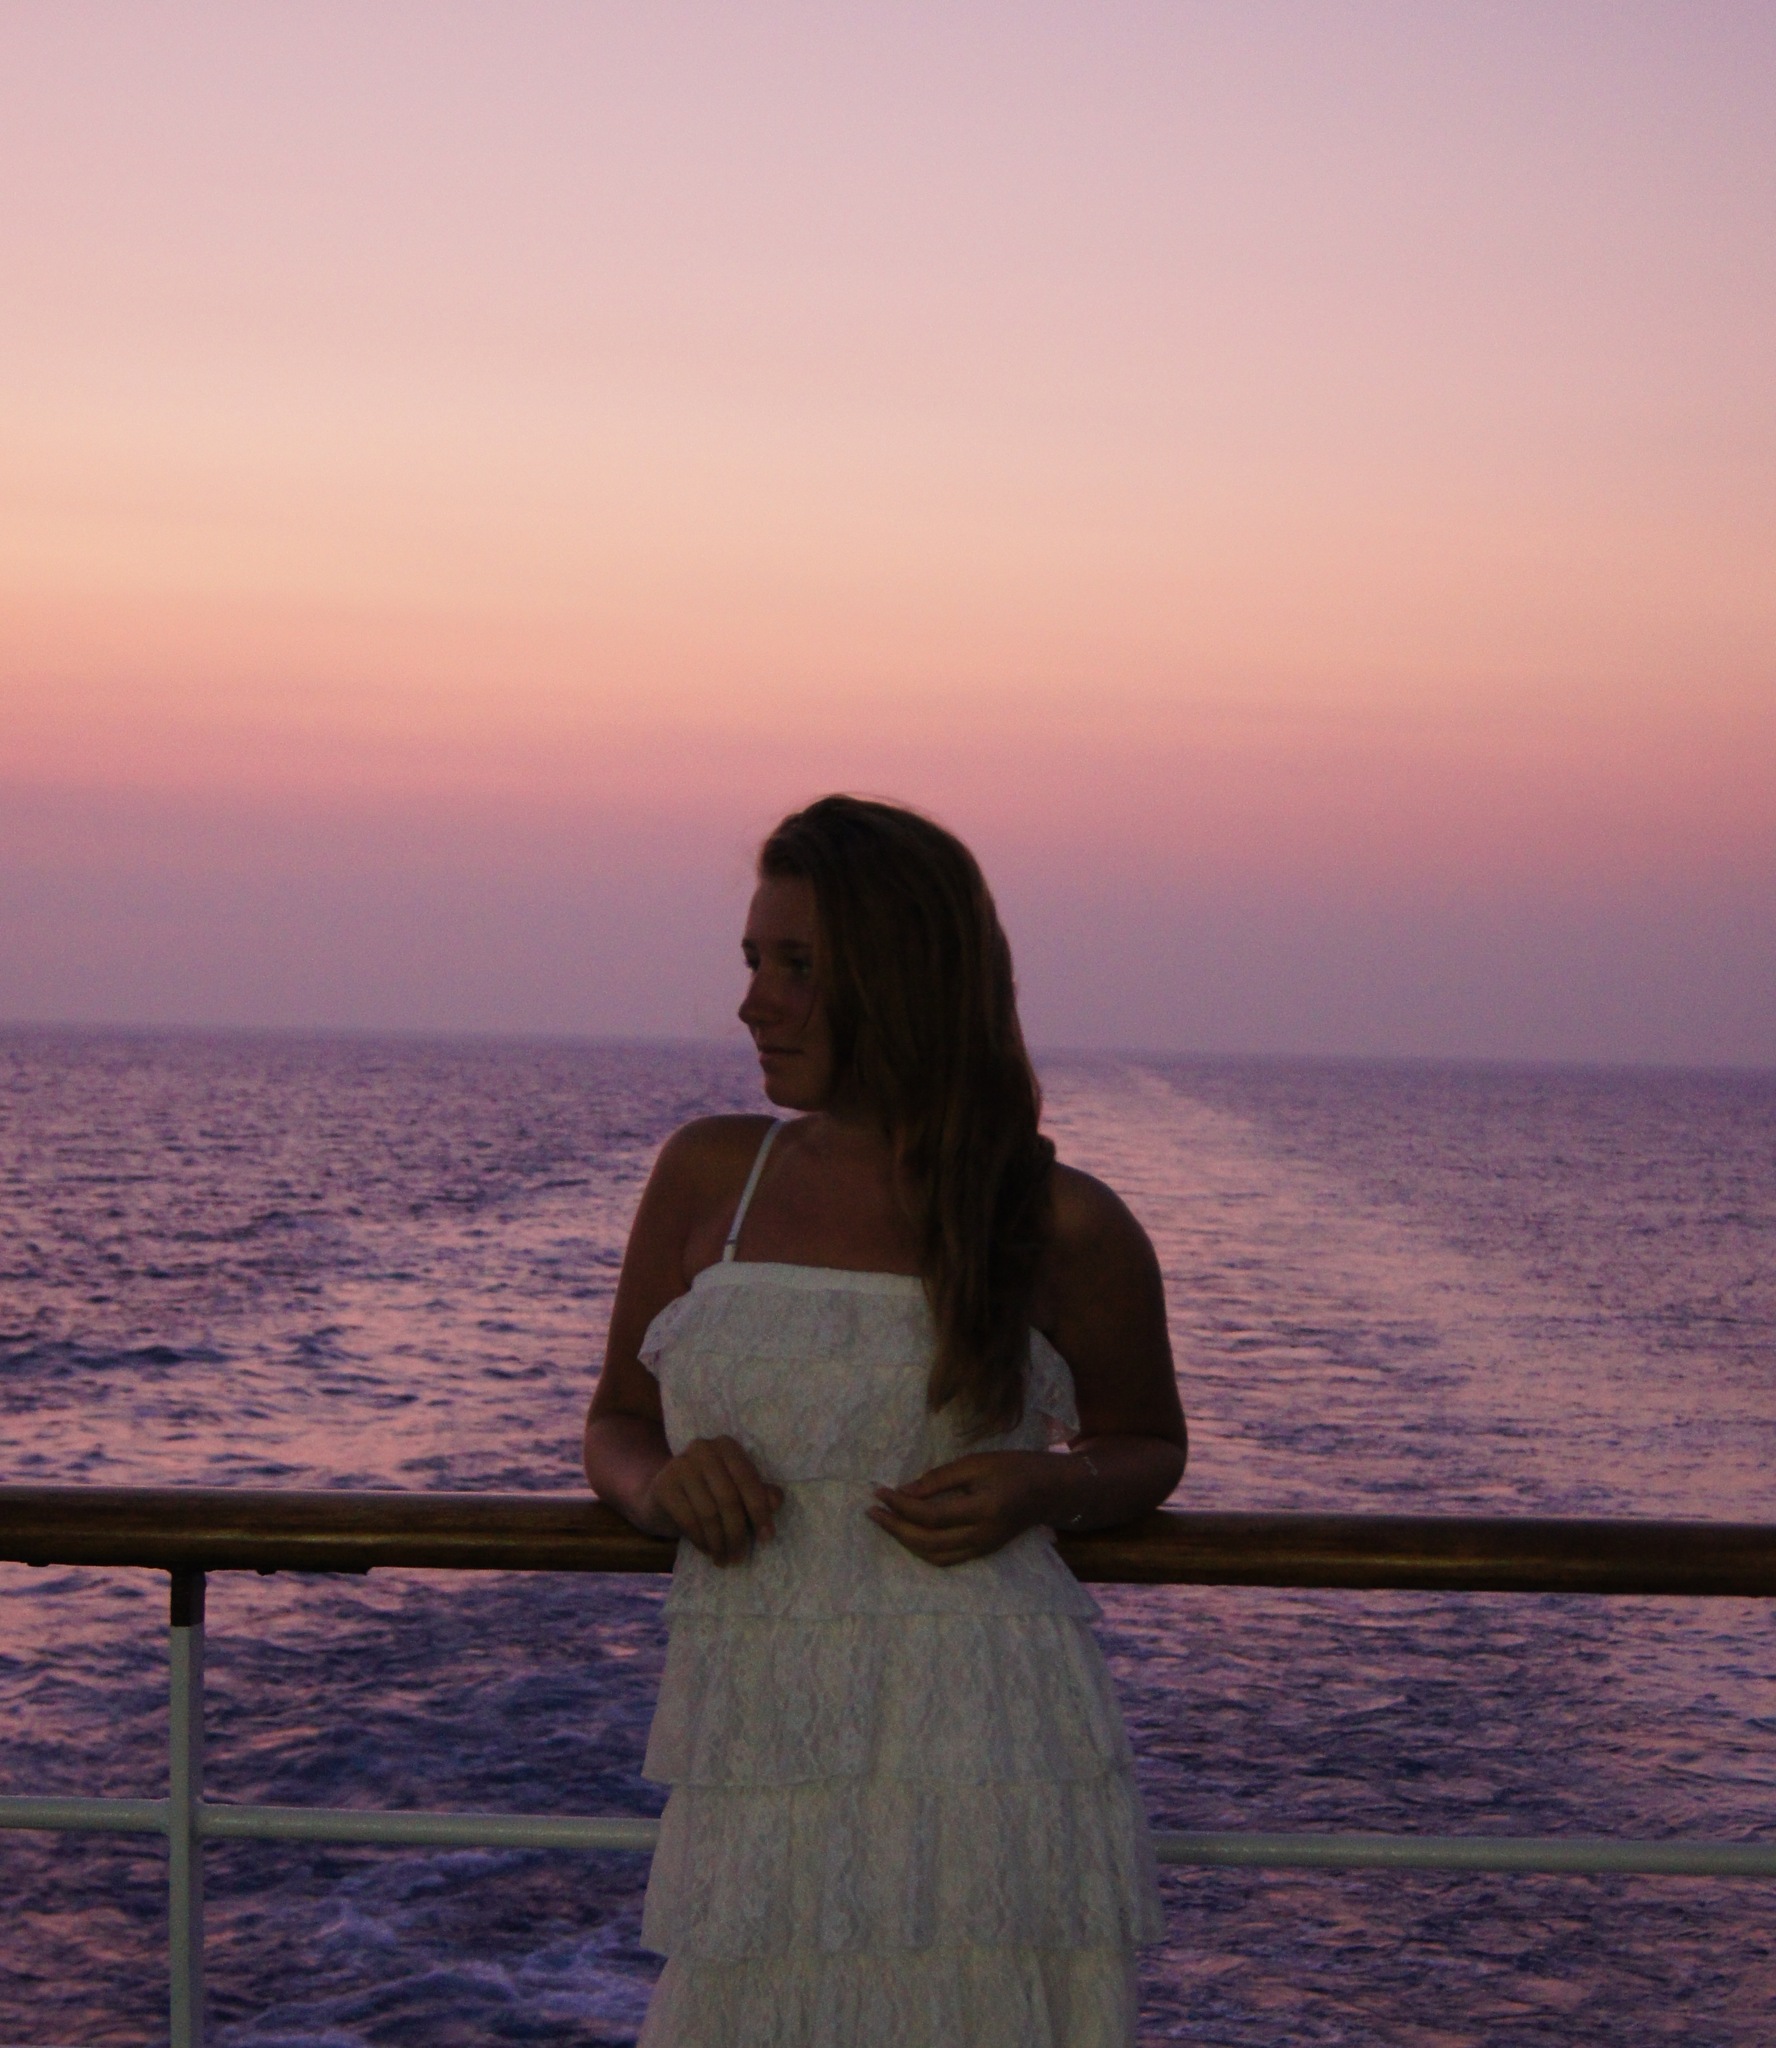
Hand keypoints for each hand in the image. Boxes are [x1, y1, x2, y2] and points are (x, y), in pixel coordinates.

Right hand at [642, 1435, 783, 1565]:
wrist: (663, 1496)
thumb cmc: (708, 1493)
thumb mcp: (735, 1491)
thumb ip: (758, 1493)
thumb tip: (776, 1501)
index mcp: (726, 1446)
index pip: (748, 1479)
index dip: (760, 1511)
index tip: (767, 1538)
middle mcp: (703, 1448)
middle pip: (728, 1498)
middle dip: (737, 1533)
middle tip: (740, 1557)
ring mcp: (680, 1465)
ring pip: (709, 1512)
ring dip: (719, 1542)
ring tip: (724, 1559)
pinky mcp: (663, 1485)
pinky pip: (688, 1520)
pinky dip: (701, 1540)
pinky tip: (707, 1551)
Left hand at [867, 1451, 1051, 1567]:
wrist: (1050, 1491)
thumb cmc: (1015, 1468)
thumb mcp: (977, 1463)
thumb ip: (939, 1479)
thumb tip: (904, 1491)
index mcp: (983, 1510)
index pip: (930, 1515)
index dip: (900, 1505)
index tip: (879, 1491)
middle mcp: (982, 1537)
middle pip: (927, 1541)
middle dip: (895, 1527)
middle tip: (872, 1511)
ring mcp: (983, 1549)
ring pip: (934, 1556)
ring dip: (905, 1542)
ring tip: (885, 1522)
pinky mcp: (982, 1553)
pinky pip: (945, 1559)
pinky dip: (922, 1549)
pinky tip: (908, 1533)